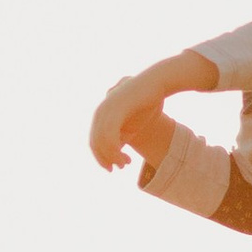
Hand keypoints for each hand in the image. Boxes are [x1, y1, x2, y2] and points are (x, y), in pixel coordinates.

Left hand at [91, 56, 202, 170]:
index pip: (94, 141)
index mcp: (101, 114)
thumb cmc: (146, 103)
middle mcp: (100, 112)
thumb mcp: (132, 124)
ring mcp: (106, 109)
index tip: (114, 168)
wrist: (157, 83)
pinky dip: (115, 150)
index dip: (102, 157)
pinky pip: (110, 135)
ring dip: (113, 156)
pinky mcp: (116, 109)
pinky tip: (125, 157)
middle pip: (95, 143)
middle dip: (106, 159)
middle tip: (120, 168)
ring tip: (125, 164)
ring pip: (103, 141)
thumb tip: (115, 150)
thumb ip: (121, 135)